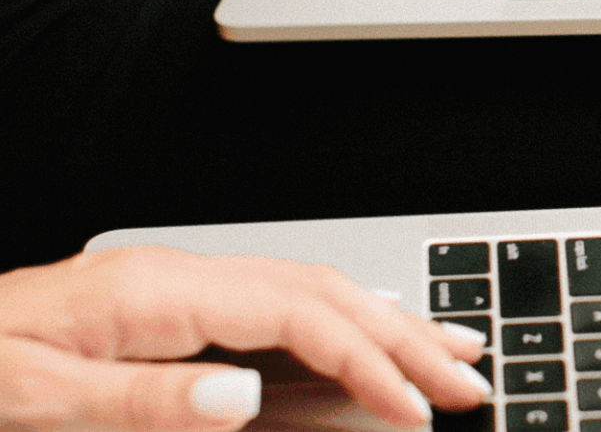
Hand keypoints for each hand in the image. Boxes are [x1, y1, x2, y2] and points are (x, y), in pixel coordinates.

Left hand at [0, 246, 488, 431]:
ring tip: (452, 350)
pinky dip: (340, 329)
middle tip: (469, 378)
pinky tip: (369, 344)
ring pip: (312, 295)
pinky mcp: (173, 313)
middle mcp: (178, 280)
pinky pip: (279, 315)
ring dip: (387, 324)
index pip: (296, 314)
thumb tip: (243, 400)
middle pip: (322, 294)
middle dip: (405, 336)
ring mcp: (180, 292)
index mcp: (155, 293)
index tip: (414, 407)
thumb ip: (143, 400)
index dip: (366, 359)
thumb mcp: (35, 401)